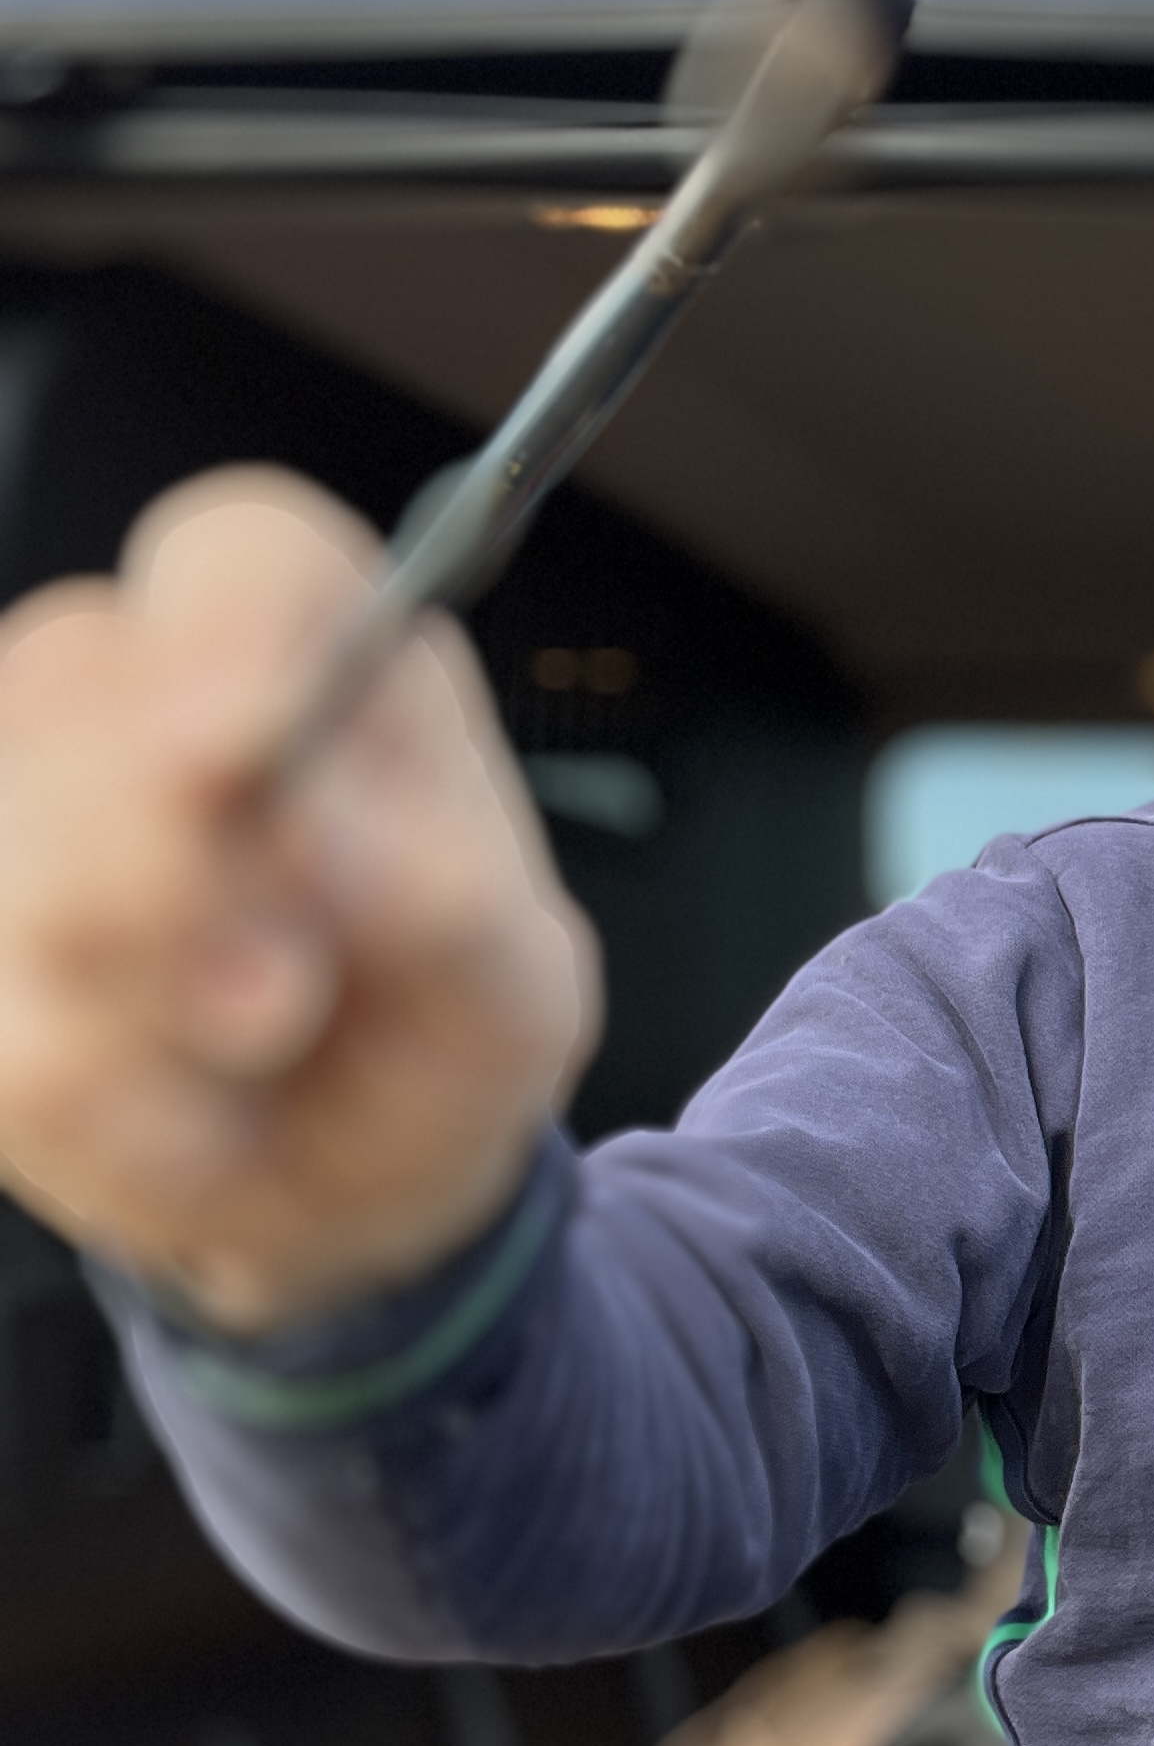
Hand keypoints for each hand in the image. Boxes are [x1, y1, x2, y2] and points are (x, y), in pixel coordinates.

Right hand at [0, 466, 598, 1331]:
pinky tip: (197, 1124)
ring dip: (166, 1031)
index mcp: (316, 656)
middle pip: (77, 702)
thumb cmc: (443, 1033)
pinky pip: (5, 1048)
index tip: (246, 743)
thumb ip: (442, 902)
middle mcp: (137, 696)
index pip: (243, 556)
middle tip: (282, 998)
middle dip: (182, 878)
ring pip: (28, 893)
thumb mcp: (511, 990)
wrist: (355, 1189)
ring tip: (266, 1064)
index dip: (227, 634)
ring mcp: (15, 813)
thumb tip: (317, 829)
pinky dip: (124, 1124)